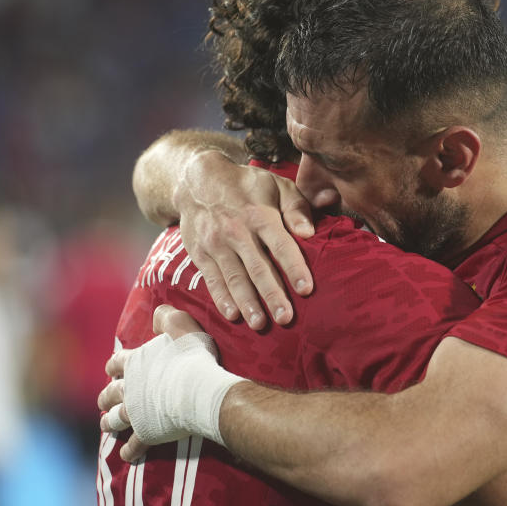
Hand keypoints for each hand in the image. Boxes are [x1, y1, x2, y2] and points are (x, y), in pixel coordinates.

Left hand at [98, 306, 242, 461]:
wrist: (196, 390)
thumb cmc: (192, 357)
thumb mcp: (182, 326)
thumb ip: (168, 318)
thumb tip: (158, 313)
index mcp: (135, 363)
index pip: (117, 362)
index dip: (114, 365)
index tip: (112, 368)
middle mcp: (129, 388)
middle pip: (110, 393)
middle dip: (106, 397)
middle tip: (104, 401)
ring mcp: (135, 413)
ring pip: (114, 419)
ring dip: (110, 422)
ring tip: (107, 425)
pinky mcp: (146, 433)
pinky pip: (135, 446)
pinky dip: (130, 451)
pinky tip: (129, 456)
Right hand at [174, 150, 314, 328]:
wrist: (196, 181)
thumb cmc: (247, 186)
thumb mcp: (276, 185)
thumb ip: (296, 207)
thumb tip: (309, 233)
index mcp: (260, 215)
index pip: (280, 244)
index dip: (294, 267)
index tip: (307, 289)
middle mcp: (236, 231)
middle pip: (257, 267)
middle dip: (272, 295)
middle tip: (286, 318)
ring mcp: (215, 244)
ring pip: (234, 278)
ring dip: (248, 303)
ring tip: (260, 324)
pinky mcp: (200, 254)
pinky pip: (212, 279)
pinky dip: (222, 298)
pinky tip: (233, 314)